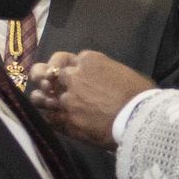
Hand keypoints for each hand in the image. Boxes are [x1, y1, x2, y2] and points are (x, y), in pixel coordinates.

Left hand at [29, 51, 155, 149]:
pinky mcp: (65, 120)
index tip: (65, 72)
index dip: (64, 66)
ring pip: (41, 95)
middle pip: (49, 73)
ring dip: (40, 97)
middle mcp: (73, 77)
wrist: (138, 118)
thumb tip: (102, 79)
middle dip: (45, 77)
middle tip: (44, 82)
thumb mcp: (123, 72)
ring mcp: (66, 99)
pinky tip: (47, 117)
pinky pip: (47, 117)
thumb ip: (105, 70)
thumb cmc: (139, 94)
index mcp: (89, 61)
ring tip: (40, 99)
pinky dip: (46, 116)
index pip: (67, 59)